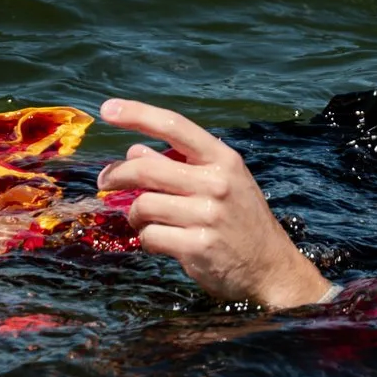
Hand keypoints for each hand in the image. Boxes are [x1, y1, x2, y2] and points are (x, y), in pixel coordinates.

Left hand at [94, 103, 332, 311]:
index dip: (138, 114)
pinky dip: (146, 239)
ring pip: (143, 205)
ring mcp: (207, 215)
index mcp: (222, 159)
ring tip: (145, 220)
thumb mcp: (221, 183)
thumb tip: (135, 151)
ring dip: (135, 214)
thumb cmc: (241, 220)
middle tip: (105, 181)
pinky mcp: (197, 246)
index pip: (175, 126)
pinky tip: (160, 241)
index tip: (108, 109)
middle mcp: (216, 183)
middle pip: (146, 168)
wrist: (270, 268)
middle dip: (117, 175)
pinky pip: (149, 236)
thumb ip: (182, 165)